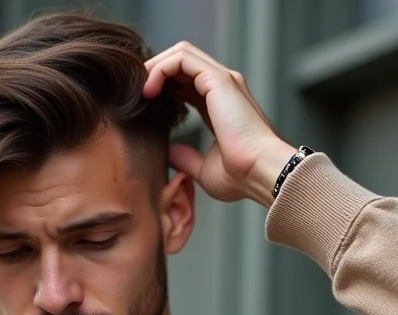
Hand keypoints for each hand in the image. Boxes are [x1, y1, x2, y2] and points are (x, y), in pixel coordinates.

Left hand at [143, 42, 295, 207]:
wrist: (261, 173)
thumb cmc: (242, 177)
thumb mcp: (205, 170)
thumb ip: (187, 158)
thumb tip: (169, 154)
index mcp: (221, 105)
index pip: (186, 82)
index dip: (162, 87)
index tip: (144, 105)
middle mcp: (224, 88)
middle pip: (182, 62)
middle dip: (155, 72)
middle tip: (136, 94)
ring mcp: (223, 80)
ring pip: (181, 53)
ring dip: (155, 66)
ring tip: (141, 90)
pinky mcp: (218, 80)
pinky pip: (181, 59)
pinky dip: (160, 69)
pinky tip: (149, 90)